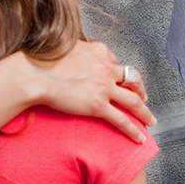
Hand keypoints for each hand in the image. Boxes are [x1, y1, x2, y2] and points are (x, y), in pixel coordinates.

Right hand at [35, 39, 153, 141]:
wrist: (34, 74)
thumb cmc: (43, 61)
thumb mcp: (67, 46)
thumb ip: (79, 51)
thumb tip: (79, 53)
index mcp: (99, 51)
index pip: (116, 62)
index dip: (121, 73)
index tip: (122, 80)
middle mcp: (106, 68)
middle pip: (132, 79)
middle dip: (140, 90)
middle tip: (143, 98)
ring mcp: (104, 87)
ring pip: (133, 101)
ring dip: (144, 111)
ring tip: (150, 120)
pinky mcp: (98, 105)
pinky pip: (121, 120)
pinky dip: (133, 130)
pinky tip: (140, 137)